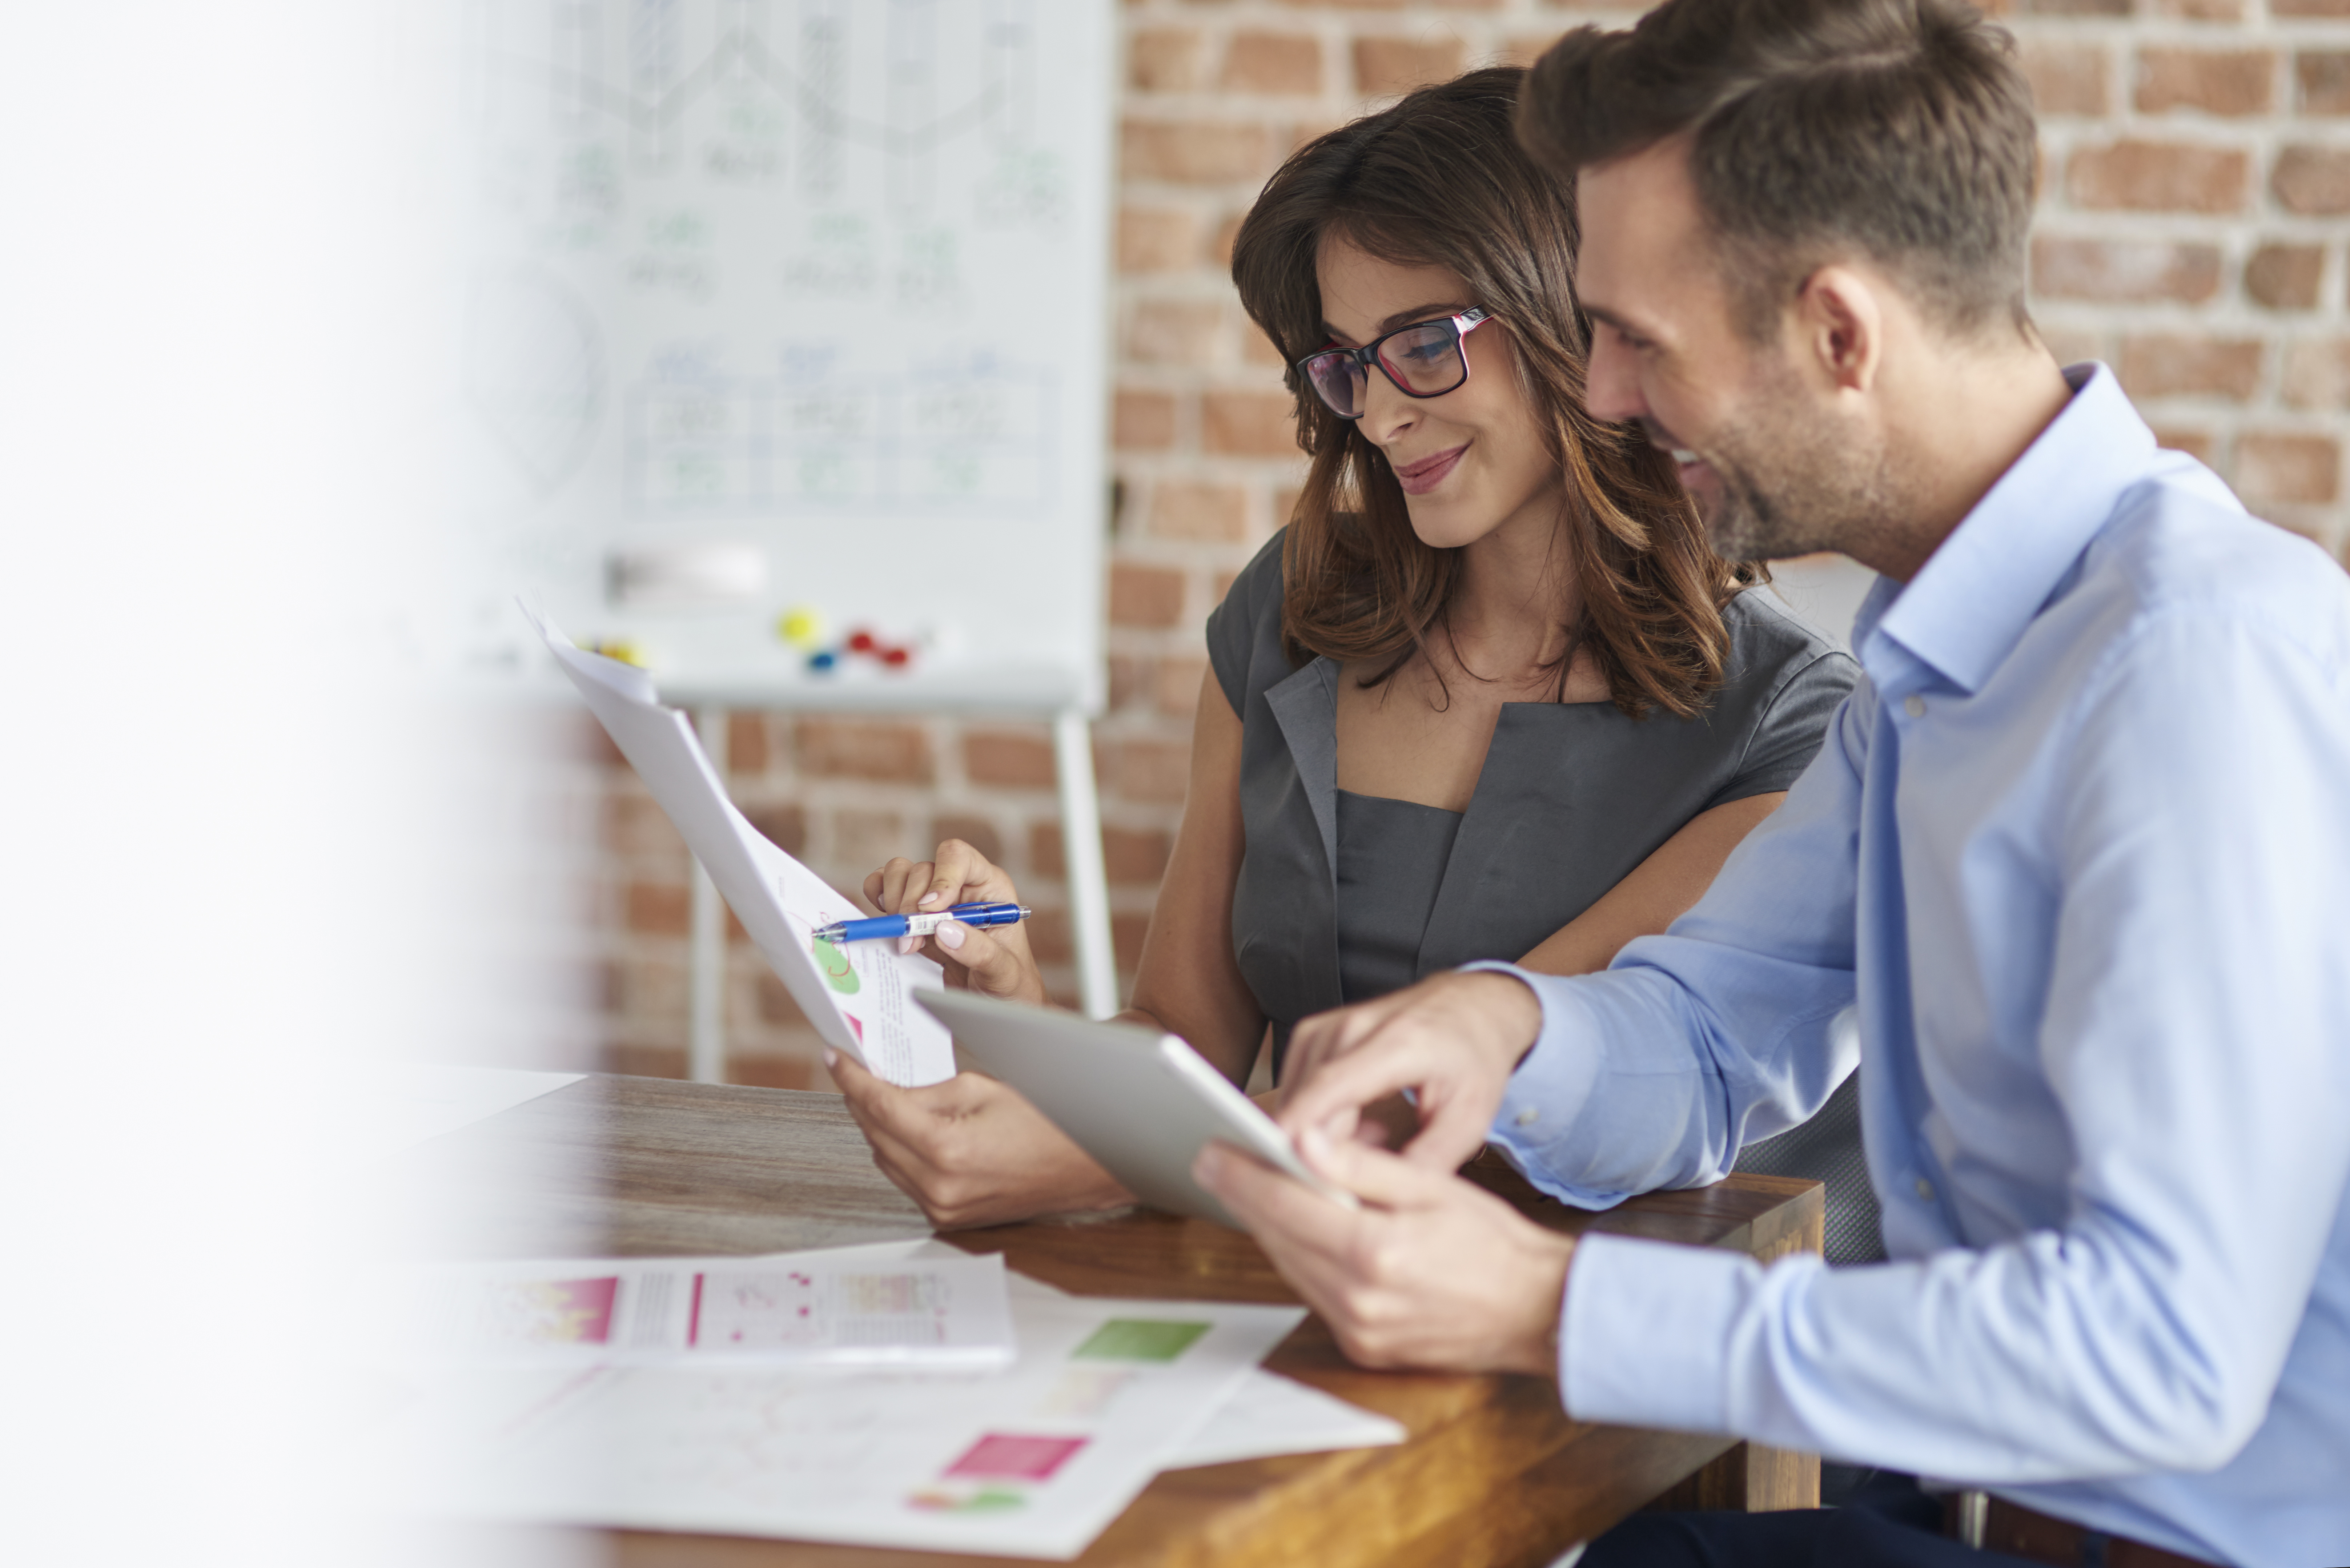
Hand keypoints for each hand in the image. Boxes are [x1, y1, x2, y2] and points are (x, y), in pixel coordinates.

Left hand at [829, 1048, 1131, 1229]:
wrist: (1085, 1166)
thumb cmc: (1046, 1122)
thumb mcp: (982, 1088)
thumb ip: (927, 1092)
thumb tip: (887, 1090)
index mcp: (947, 1149)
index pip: (879, 1107)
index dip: (851, 1078)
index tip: (835, 1058)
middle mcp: (939, 1187)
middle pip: (875, 1135)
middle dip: (863, 1100)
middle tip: (855, 1071)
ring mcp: (943, 1209)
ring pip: (886, 1159)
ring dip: (881, 1128)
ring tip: (888, 1097)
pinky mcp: (948, 1219)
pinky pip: (906, 1180)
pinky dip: (902, 1153)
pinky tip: (913, 1131)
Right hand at [863, 839, 1046, 1006]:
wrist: (995, 1003)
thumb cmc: (1009, 983)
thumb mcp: (1004, 973)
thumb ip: (979, 951)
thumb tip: (945, 929)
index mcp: (989, 888)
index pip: (959, 858)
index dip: (941, 877)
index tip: (931, 909)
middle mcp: (960, 885)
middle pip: (923, 869)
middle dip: (911, 904)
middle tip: (912, 941)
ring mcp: (933, 899)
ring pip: (900, 874)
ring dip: (895, 904)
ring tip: (906, 941)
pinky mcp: (912, 915)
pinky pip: (884, 887)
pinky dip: (878, 898)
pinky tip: (890, 924)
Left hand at [1194, 1128, 1572, 1375]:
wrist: (1535, 1309)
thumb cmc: (1492, 1243)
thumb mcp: (1433, 1186)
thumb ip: (1365, 1167)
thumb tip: (1306, 1144)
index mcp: (1375, 1252)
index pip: (1286, 1204)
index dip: (1242, 1174)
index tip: (1210, 1149)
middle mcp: (1359, 1299)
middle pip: (1278, 1237)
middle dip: (1245, 1196)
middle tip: (1216, 1161)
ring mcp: (1360, 1330)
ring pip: (1291, 1266)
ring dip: (1269, 1227)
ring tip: (1249, 1188)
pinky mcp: (1364, 1346)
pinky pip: (1314, 1292)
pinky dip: (1300, 1257)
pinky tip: (1296, 1230)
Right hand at [1278, 971, 1544, 1173]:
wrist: (1472, 1007)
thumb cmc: (1472, 1059)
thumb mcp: (1468, 1120)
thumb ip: (1425, 1161)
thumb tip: (1380, 1202)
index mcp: (1399, 1043)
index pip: (1330, 1088)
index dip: (1302, 1133)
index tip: (1289, 1174)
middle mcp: (1354, 1026)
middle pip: (1306, 1099)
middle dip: (1314, 1150)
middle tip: (1353, 1182)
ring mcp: (1328, 1025)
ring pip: (1295, 1097)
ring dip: (1316, 1135)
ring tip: (1371, 1140)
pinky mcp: (1313, 1033)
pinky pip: (1296, 1087)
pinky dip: (1314, 1117)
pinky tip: (1353, 1125)